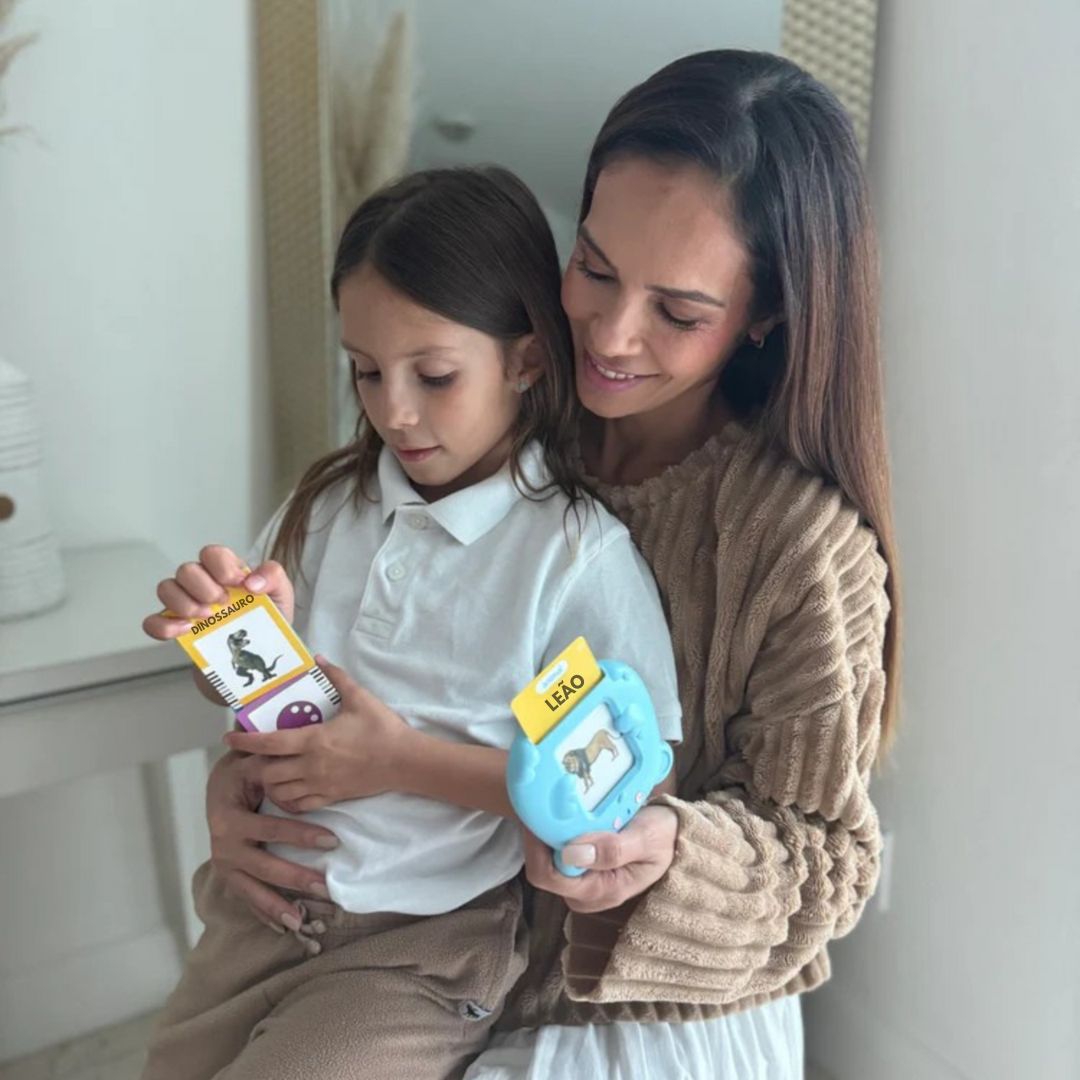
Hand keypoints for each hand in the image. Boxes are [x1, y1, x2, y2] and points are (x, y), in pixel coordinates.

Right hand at [142, 544, 294, 639]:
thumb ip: (274, 577)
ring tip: (207, 620)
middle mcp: (203, 584)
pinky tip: (186, 632)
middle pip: (186, 569)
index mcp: (227, 572)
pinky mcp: (176, 631)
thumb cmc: (269, 624)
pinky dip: (164, 626)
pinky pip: (153, 622)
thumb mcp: (282, 597)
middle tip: (223, 606)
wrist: (260, 663)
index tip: (238, 585)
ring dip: (184, 604)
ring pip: (166, 589)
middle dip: (204, 588)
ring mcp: (187, 606)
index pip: (212, 553)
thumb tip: (251, 581)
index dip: (221, 566)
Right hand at [206, 750, 338, 931]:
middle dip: (295, 878)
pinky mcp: (229, 875)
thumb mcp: (250, 763)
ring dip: (277, 905)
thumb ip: (269, 760)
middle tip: (326, 886)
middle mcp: (223, 845)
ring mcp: (225, 864)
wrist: (219, 788)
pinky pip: (247, 897)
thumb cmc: (242, 772)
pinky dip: (264, 913)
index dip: (300, 835)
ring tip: (301, 921)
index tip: (333, 841)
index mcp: (229, 816)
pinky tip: (285, 926)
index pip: (269, 828)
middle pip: (263, 866)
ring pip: (252, 889)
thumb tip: (289, 752)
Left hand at [222, 656, 413, 812]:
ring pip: (279, 791)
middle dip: (256, 764)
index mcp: (315, 740)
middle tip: (256, 754)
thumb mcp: (360, 698)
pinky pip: (298, 804)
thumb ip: (336, 677)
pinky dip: (287, 798)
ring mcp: (320, 784)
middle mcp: (312, 766)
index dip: (246, 741)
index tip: (229, 737)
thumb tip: (318, 658)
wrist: (405, 761)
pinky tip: (288, 788)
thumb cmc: (382, 728)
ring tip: (270, 770)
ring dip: (270, 782)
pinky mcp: (331, 797)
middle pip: (267, 772)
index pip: (270, 743)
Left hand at [522, 804, 678, 913]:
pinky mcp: (582, 873)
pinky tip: (559, 813)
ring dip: (545, 835)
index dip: (537, 846)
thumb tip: (571, 854)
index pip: (551, 877)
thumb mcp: (645, 838)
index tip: (536, 812)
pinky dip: (554, 835)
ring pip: (547, 863)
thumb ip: (613, 850)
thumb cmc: (663, 836)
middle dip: (538, 838)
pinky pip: (557, 856)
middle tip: (541, 801)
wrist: (675, 837)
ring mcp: (584, 884)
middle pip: (544, 871)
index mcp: (603, 891)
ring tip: (549, 803)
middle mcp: (588, 894)